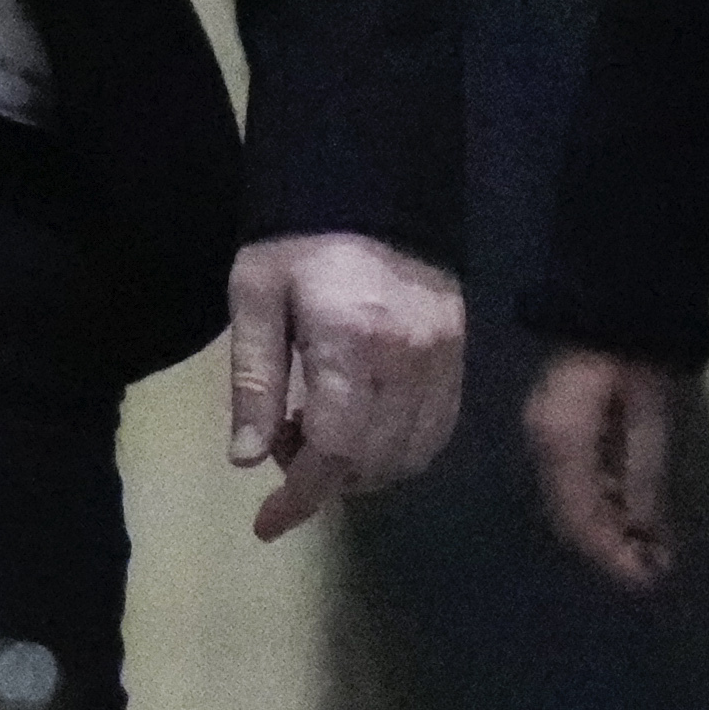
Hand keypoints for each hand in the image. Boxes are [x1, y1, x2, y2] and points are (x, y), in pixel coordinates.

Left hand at [223, 231, 463, 539]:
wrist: (373, 186)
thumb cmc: (298, 238)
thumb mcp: (256, 295)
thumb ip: (254, 377)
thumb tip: (247, 459)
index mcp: (350, 340)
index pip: (333, 449)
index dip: (300, 496)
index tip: (268, 523)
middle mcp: (408, 359)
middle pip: (372, 462)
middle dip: (322, 477)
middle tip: (285, 438)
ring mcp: (444, 361)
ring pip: (410, 457)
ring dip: (361, 469)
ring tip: (320, 429)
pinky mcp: (461, 358)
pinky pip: (438, 434)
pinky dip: (399, 451)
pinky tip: (364, 428)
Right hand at [524, 346, 689, 591]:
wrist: (606, 302)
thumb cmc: (633, 355)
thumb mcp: (649, 418)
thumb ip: (643, 476)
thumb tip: (643, 531)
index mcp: (561, 440)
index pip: (579, 515)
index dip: (610, 554)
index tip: (645, 579)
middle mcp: (539, 443)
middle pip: (566, 514)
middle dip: (606, 547)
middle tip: (650, 568)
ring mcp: (538, 434)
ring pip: (565, 501)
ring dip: (602, 528)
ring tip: (644, 547)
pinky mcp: (546, 427)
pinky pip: (567, 481)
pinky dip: (595, 504)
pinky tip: (624, 512)